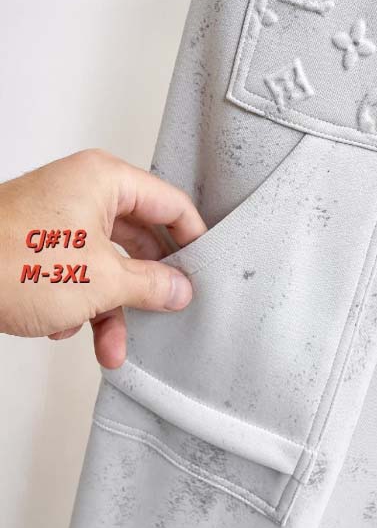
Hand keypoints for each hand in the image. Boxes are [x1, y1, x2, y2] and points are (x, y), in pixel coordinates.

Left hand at [0, 149, 206, 367]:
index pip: (169, 203)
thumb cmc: (11, 262)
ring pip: (107, 266)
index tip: (205, 269)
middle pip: (139, 239)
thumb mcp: (100, 280)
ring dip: (111, 309)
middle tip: (165, 310)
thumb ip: (151, 284)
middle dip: (146, 286)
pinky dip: (79, 306)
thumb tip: (180, 289)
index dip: (193, 238)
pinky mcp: (40, 247)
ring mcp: (60, 222)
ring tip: (112, 346)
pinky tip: (63, 328)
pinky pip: (78, 274)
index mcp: (104, 181)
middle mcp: (84, 194)